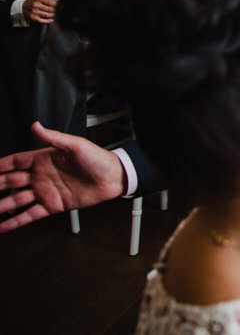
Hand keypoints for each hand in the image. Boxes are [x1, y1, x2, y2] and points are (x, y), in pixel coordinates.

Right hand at [0, 122, 125, 232]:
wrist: (114, 178)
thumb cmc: (98, 159)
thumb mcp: (76, 145)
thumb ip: (54, 137)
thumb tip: (36, 125)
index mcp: (43, 159)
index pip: (14, 162)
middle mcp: (40, 176)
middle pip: (10, 183)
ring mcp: (45, 192)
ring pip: (16, 201)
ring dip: (1, 207)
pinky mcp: (52, 206)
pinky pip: (30, 214)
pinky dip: (15, 222)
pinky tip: (2, 227)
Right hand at [23, 0, 56, 23]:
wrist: (22, 7)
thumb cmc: (33, 2)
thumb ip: (48, 0)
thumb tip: (58, 2)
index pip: (51, 2)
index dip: (57, 4)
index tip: (61, 5)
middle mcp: (36, 5)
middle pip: (50, 9)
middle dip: (56, 10)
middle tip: (59, 11)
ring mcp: (34, 12)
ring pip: (47, 15)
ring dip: (53, 15)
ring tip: (55, 14)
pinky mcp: (33, 17)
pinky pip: (42, 21)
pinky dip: (48, 21)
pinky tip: (51, 20)